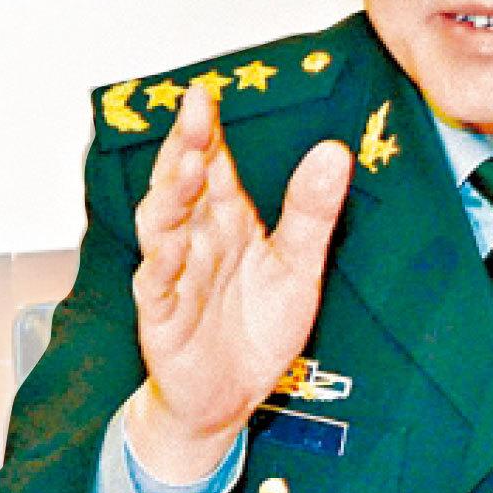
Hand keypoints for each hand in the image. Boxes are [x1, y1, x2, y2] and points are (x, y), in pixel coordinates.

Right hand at [126, 83, 352, 480]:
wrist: (231, 397)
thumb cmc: (256, 327)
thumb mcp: (298, 265)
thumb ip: (311, 211)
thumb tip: (334, 152)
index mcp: (227, 221)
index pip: (215, 166)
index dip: (208, 131)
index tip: (206, 94)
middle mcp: (197, 241)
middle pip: (183, 186)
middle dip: (186, 146)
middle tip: (195, 110)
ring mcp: (177, 278)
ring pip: (163, 229)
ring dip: (171, 197)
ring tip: (187, 165)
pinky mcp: (165, 320)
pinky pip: (158, 289)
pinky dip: (163, 267)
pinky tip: (173, 247)